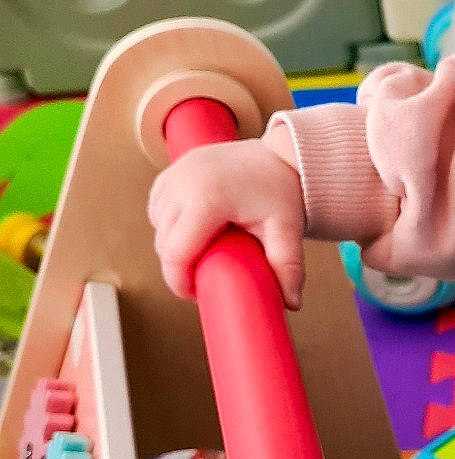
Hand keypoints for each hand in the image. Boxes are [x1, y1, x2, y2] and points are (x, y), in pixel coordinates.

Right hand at [148, 136, 306, 306]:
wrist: (279, 155)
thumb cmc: (281, 190)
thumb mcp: (286, 230)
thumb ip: (288, 267)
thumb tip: (292, 303)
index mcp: (206, 198)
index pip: (176, 254)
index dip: (180, 282)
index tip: (196, 294)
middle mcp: (184, 183)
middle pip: (164, 243)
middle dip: (178, 266)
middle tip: (204, 275)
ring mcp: (175, 173)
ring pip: (158, 225)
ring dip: (172, 244)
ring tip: (202, 251)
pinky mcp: (173, 169)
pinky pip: (158, 207)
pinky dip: (168, 223)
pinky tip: (191, 230)